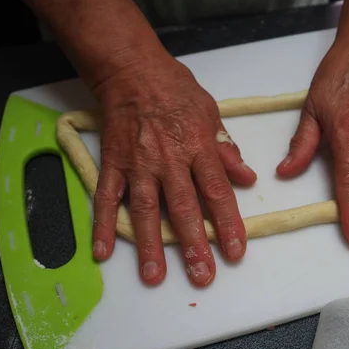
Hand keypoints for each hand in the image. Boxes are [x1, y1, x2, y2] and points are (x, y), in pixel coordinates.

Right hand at [91, 52, 256, 285]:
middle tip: (201, 277)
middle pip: (184, 209)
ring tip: (154, 276)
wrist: (133, 71)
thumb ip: (227, 151)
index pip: (217, 193)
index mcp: (199, 148)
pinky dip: (103, 225)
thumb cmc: (176, 91)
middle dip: (194, 246)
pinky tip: (102, 252)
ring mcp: (138, 164)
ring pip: (146, 210)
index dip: (227, 224)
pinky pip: (107, 198)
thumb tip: (247, 177)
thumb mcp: (212, 114)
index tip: (235, 251)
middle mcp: (169, 161)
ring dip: (150, 246)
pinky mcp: (113, 164)